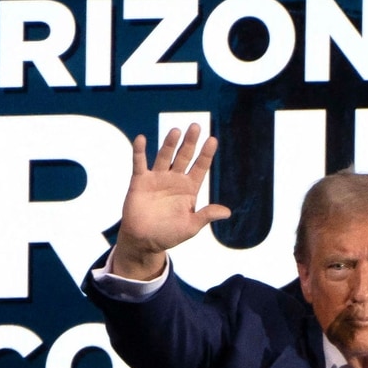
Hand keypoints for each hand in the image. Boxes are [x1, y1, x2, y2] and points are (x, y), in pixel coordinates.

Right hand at [112, 123, 230, 278]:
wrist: (144, 240)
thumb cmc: (168, 234)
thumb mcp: (191, 226)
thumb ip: (206, 216)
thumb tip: (227, 212)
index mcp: (189, 188)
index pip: (200, 167)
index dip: (206, 154)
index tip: (212, 140)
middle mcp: (174, 179)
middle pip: (184, 157)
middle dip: (190, 143)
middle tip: (196, 127)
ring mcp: (157, 178)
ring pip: (164, 156)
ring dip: (169, 144)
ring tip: (176, 131)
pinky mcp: (140, 181)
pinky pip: (139, 163)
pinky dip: (140, 151)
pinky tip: (142, 139)